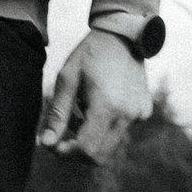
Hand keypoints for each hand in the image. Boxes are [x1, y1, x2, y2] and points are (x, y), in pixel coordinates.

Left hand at [40, 29, 150, 161]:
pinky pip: (121, 132)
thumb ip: (57, 114)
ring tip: (75, 117)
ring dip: (90, 142)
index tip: (51, 145)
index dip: (66, 153)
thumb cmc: (89, 54)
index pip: (87, 149)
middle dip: (76, 153)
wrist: (122, 36)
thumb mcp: (66, 80)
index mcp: (107, 106)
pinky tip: (92, 108)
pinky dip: (103, 131)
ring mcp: (139, 115)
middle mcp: (128, 115)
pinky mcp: (144, 112)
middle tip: (58, 137)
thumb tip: (47, 143)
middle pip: (100, 155)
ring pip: (111, 147)